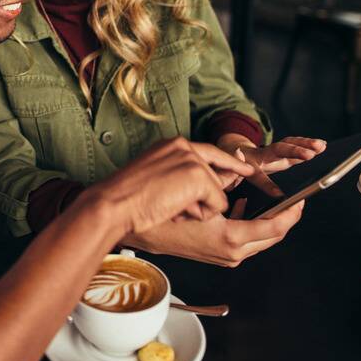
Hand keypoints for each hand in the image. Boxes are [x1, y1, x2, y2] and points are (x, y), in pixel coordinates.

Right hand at [86, 137, 254, 235]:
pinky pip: (218, 204)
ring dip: (199, 208)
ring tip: (170, 208)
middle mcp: (185, 147)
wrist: (114, 205)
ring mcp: (193, 160)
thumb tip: (219, 185)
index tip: (245, 169)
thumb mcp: (158, 183)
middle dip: (204, 199)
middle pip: (217, 178)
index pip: (209, 152)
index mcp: (173, 146)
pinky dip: (201, 213)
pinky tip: (177, 210)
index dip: (229, 163)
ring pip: (218, 193)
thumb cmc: (127, 202)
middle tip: (175, 207)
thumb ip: (183, 178)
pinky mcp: (198, 176)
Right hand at [122, 198, 304, 266]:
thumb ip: (228, 186)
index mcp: (231, 238)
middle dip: (286, 218)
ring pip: (261, 240)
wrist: (138, 229)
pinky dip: (252, 225)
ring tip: (274, 202)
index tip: (302, 200)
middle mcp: (232, 252)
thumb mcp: (203, 197)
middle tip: (295, 201)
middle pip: (273, 236)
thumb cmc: (167, 213)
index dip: (293, 213)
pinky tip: (243, 207)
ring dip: (269, 221)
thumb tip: (243, 167)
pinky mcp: (219, 256)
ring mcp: (226, 257)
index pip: (277, 227)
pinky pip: (246, 241)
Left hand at [216, 134, 326, 196]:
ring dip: (305, 145)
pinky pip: (294, 146)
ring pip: (288, 145)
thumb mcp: (223, 177)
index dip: (267, 185)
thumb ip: (227, 182)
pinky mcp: (279, 152)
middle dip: (293, 152)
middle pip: (277, 151)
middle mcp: (260, 155)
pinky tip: (322, 145)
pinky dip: (307, 144)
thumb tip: (236, 194)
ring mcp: (271, 152)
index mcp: (246, 165)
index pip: (257, 176)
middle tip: (309, 155)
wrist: (228, 150)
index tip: (279, 195)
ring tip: (321, 146)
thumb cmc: (227, 167)